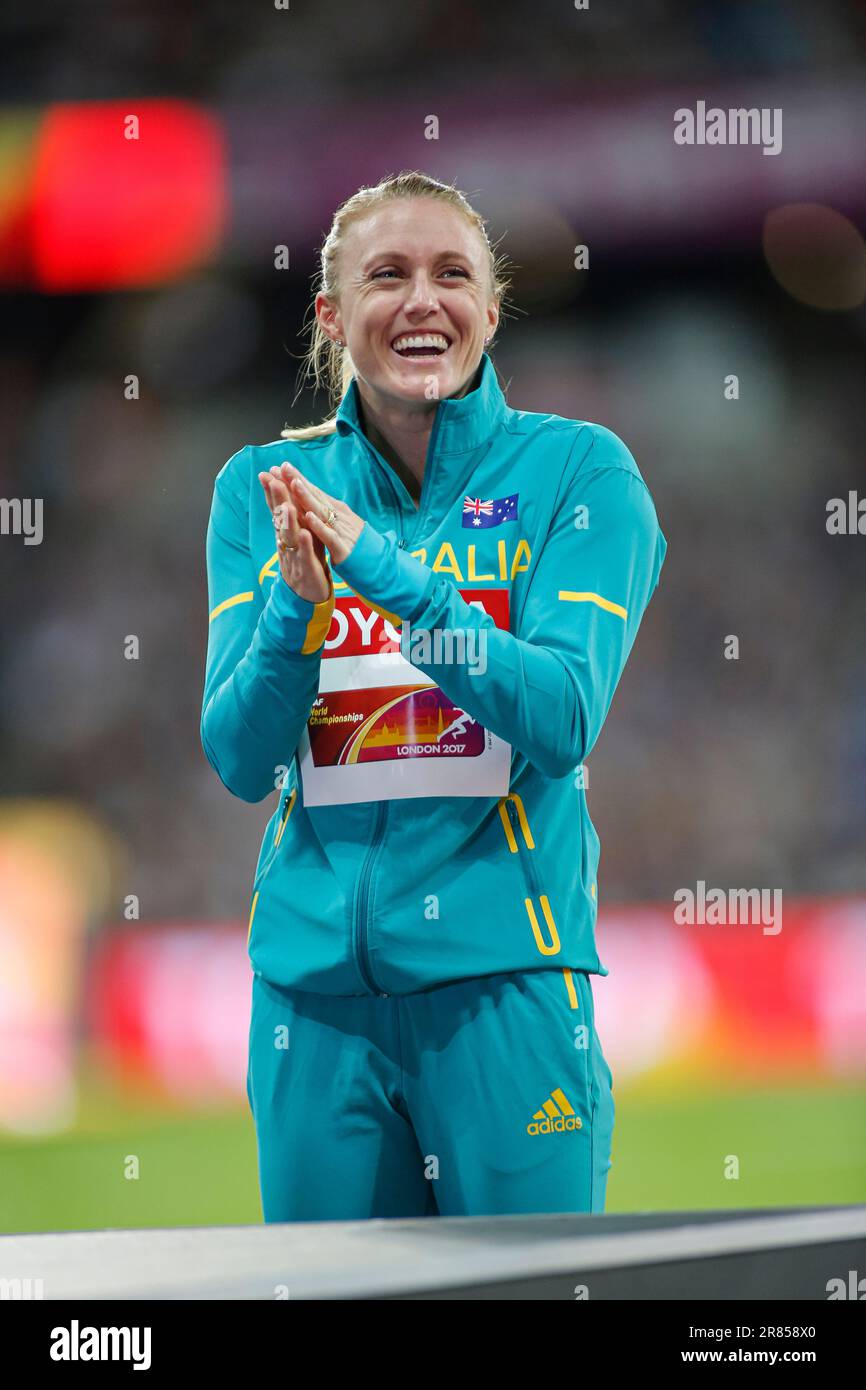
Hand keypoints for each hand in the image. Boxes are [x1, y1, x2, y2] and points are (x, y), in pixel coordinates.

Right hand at [258, 465, 331, 603]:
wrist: (307, 596)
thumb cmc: (306, 562)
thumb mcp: (300, 537)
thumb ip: (296, 518)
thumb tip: (290, 494)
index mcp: (286, 534)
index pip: (278, 509)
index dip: (272, 492)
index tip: (267, 472)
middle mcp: (286, 543)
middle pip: (280, 518)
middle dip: (276, 498)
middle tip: (271, 478)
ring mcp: (294, 556)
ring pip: (289, 536)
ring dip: (288, 520)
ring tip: (287, 504)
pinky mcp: (305, 570)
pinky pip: (304, 556)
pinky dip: (304, 545)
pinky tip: (304, 534)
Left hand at [277, 461, 364, 565]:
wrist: (377, 565)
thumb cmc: (355, 544)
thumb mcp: (341, 523)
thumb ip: (327, 510)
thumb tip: (313, 494)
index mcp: (336, 511)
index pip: (315, 492)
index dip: (298, 479)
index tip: (282, 466)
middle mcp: (339, 517)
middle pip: (316, 497)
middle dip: (299, 482)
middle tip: (284, 467)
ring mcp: (341, 531)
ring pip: (322, 511)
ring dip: (307, 498)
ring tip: (294, 484)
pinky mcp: (343, 548)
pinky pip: (330, 535)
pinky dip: (319, 525)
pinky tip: (309, 517)